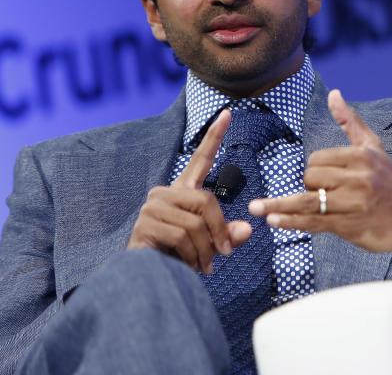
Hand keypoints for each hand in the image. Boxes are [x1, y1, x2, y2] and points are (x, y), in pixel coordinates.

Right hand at [126, 110, 251, 271]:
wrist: (148, 278)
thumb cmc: (180, 257)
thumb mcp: (210, 244)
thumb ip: (227, 234)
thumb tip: (246, 229)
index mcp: (183, 191)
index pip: (201, 159)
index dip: (215, 136)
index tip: (228, 113)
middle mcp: (165, 193)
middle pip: (206, 200)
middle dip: (219, 230)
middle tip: (224, 253)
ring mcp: (152, 207)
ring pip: (196, 223)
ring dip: (206, 250)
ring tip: (204, 265)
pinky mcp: (145, 225)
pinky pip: (182, 237)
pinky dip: (192, 256)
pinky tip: (189, 266)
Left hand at [249, 90, 391, 254]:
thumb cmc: (388, 181)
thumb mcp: (373, 147)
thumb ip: (350, 121)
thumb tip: (333, 93)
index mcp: (361, 157)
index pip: (318, 159)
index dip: (315, 168)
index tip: (327, 177)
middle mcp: (358, 179)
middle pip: (312, 178)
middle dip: (309, 186)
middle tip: (326, 192)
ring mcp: (353, 204)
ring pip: (308, 201)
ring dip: (279, 205)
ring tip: (255, 208)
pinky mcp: (348, 225)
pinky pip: (314, 222)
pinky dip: (292, 221)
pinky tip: (274, 221)